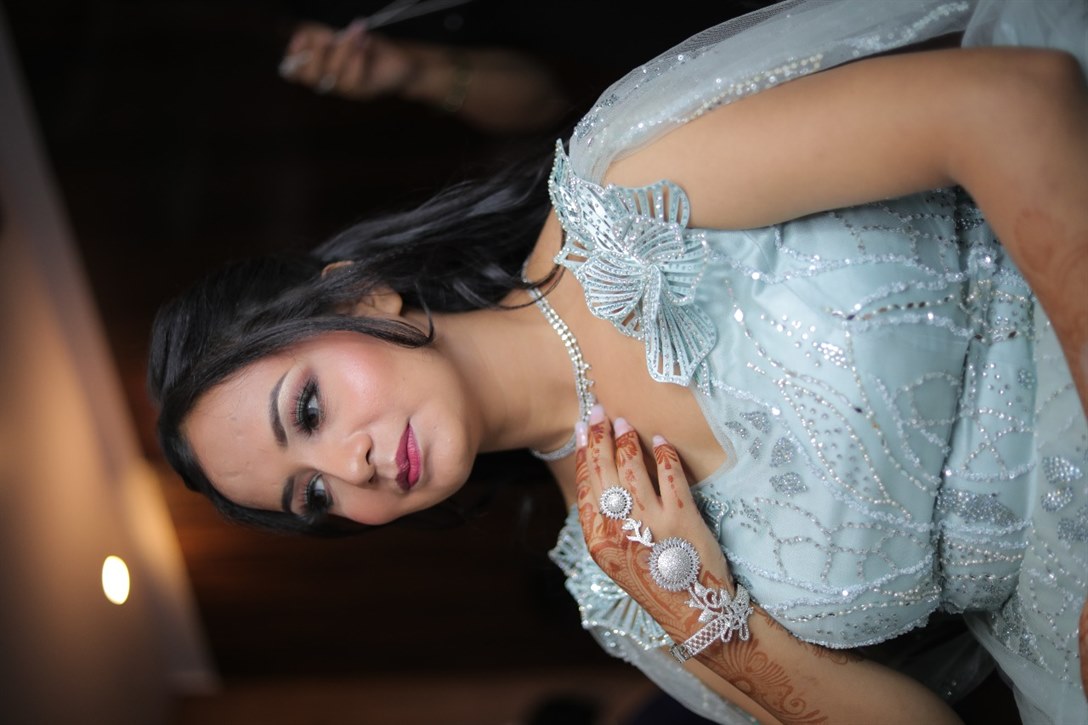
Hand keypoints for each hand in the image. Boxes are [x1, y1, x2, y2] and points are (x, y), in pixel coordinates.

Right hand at [279, 20, 415, 100]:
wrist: (401, 61)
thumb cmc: (369, 46)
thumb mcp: (345, 36)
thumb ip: (324, 35)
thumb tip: (308, 31)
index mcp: (320, 67)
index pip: (295, 70)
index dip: (293, 55)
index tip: (301, 37)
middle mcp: (329, 81)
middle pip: (310, 76)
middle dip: (315, 53)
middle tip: (327, 35)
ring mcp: (345, 88)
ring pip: (333, 73)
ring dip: (344, 48)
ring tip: (356, 31)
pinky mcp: (362, 91)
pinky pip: (352, 79)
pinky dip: (357, 59)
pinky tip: (365, 44)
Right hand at [575, 404, 734, 641]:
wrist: (692, 610)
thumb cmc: (652, 579)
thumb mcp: (616, 556)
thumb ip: (604, 522)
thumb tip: (598, 479)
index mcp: (598, 539)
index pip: (586, 484)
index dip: (583, 453)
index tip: (581, 428)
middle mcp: (619, 528)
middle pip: (605, 471)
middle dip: (599, 436)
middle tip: (599, 411)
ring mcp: (651, 522)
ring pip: (632, 468)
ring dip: (627, 440)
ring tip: (624, 422)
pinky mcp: (682, 518)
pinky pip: (669, 475)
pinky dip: (664, 454)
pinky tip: (661, 441)